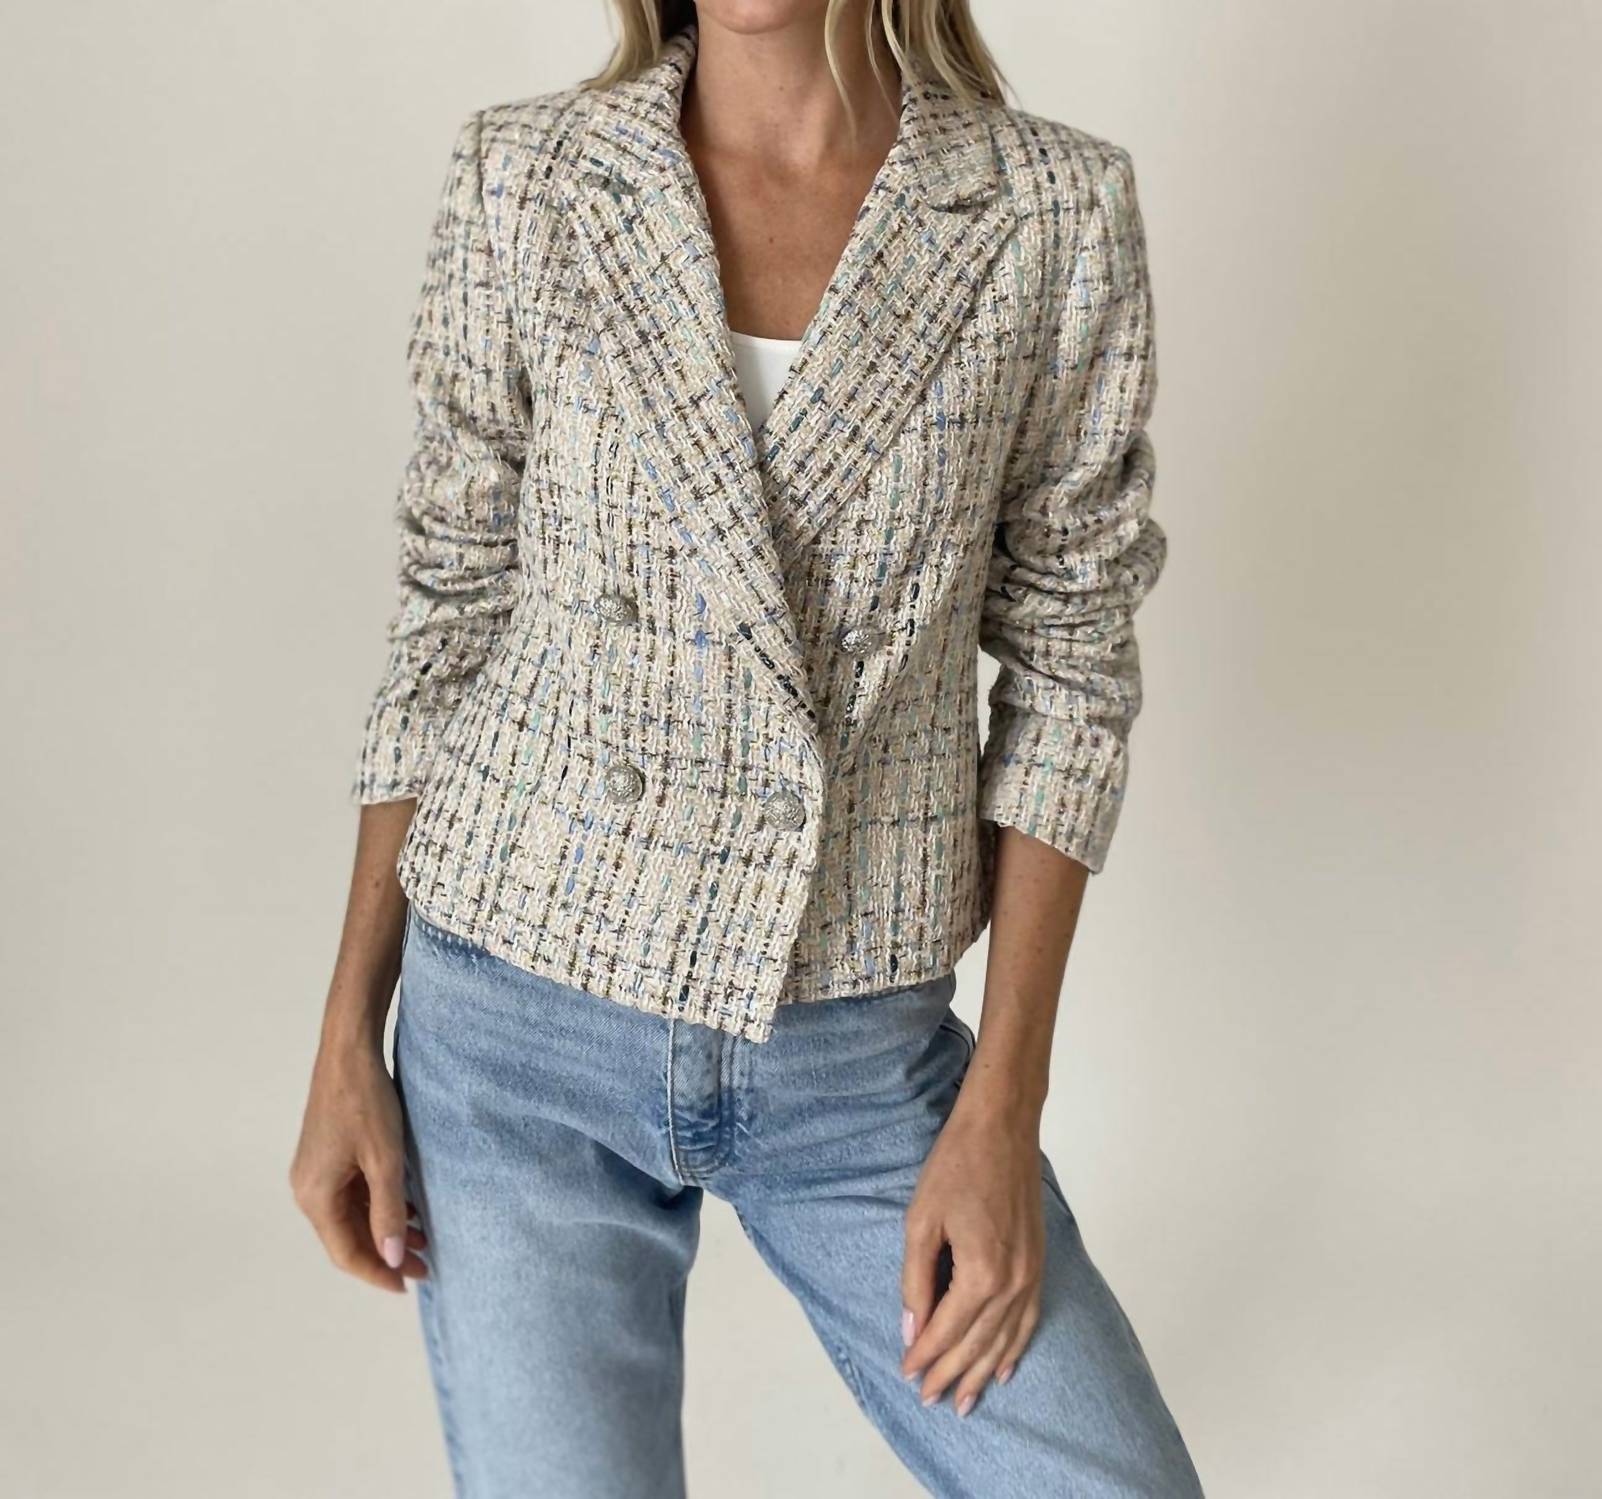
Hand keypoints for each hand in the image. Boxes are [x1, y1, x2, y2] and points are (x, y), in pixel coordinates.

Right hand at [289, 1038, 427, 1292]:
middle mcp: (308, 1189)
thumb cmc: (366, 1101)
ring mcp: (315, 1172)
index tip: (410, 1286)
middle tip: (428, 1265)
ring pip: (351, 1217)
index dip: (378, 1273)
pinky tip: (408, 1208)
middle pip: (347, 1238)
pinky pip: (351, 1195)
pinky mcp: (327, 1156)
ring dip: (385, 1230)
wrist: (349, 1051)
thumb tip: (393, 1259)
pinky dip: (378, 1206)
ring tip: (425, 1239)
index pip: (346, 1253)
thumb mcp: (385, 1160)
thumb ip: (389, 1212)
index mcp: (315, 1196)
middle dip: (386, 1254)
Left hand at [900, 1104, 1044, 1414]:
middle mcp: (1013, 1283)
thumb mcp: (921, 1221)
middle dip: (952, 1374)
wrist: (1002, 1128)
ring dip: (984, 1372)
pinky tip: (1004, 1368)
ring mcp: (1031, 1274)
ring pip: (1006, 1339)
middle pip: (978, 1343)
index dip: (925, 1355)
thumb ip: (916, 1280)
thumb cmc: (956, 1167)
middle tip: (930, 1399)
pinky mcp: (1039, 1263)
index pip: (948, 1330)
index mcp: (981, 1273)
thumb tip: (912, 1329)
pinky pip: (1029, 1318)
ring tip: (966, 1402)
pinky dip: (1016, 1347)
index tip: (906, 1375)